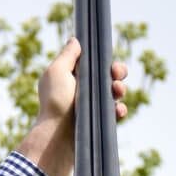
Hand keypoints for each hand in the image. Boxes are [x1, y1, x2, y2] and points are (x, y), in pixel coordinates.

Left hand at [19, 38, 128, 175]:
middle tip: (117, 75)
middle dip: (118, 72)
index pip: (94, 63)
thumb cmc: (54, 102)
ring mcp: (92, 107)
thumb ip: (67, 55)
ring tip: (118, 91)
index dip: (105, 61)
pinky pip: (116, 113)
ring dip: (120, 89)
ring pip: (115, 93)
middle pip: (109, 76)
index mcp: (73, 76)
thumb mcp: (56, 72)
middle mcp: (83, 90)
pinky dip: (120, 110)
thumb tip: (75, 40)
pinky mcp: (99, 122)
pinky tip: (118, 110)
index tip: (109, 63)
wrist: (58, 135)